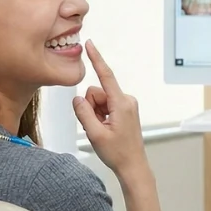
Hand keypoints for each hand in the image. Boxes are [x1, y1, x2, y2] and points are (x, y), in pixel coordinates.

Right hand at [72, 41, 146, 177]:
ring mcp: (127, 104)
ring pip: (99, 100)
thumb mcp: (95, 134)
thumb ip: (83, 113)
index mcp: (121, 103)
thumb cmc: (117, 153)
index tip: (90, 44)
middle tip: (96, 127)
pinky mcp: (125, 109)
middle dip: (91, 107)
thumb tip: (77, 98)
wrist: (133, 166)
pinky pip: (105, 106)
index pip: (106, 76)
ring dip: (95, 114)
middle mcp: (126, 100)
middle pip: (96, 92)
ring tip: (103, 130)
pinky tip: (107, 129)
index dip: (96, 59)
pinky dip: (100, 116)